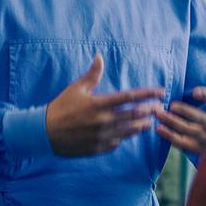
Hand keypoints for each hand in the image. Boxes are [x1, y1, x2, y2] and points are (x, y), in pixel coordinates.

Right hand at [45, 54, 163, 156]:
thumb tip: (100, 57)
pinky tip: (126, 134)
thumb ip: (92, 74)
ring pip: (129, 131)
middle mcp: (104, 121)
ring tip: (149, 122)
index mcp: (100, 104)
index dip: (148, 94)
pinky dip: (123, 137)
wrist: (44, 133)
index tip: (161, 92)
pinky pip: (117, 143)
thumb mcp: (76, 88)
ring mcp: (102, 136)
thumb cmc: (60, 108)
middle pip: (135, 115)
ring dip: (141, 126)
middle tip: (159, 108)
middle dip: (149, 111)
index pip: (131, 97)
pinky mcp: (98, 148)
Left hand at [155, 56, 205, 154]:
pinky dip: (171, 138)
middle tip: (171, 105)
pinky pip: (184, 144)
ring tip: (159, 114)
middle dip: (186, 113)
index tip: (195, 91)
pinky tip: (159, 129)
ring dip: (173, 124)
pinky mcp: (201, 148)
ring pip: (191, 132)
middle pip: (203, 120)